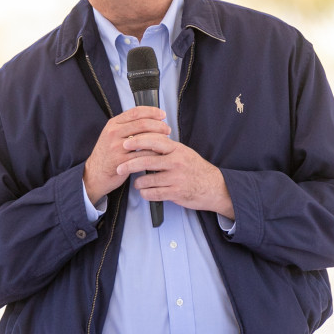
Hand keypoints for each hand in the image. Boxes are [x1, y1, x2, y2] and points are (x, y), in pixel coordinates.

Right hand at [82, 107, 171, 204]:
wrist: (94, 174)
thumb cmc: (107, 155)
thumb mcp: (112, 135)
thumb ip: (126, 126)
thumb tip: (149, 118)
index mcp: (113, 124)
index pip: (136, 111)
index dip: (152, 111)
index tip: (162, 114)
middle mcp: (114, 133)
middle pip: (142, 123)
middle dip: (159, 125)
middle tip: (167, 129)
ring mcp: (117, 147)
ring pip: (144, 138)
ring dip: (159, 139)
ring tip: (166, 141)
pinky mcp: (121, 161)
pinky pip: (143, 154)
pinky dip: (154, 153)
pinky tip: (160, 153)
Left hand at [115, 129, 234, 218]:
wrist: (214, 187)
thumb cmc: (196, 169)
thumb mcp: (183, 152)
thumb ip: (166, 147)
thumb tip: (146, 140)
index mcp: (177, 149)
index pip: (153, 141)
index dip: (137, 142)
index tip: (125, 143)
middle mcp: (176, 162)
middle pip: (146, 161)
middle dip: (129, 164)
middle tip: (119, 167)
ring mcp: (176, 178)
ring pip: (147, 179)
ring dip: (138, 182)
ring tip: (137, 183)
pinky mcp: (176, 193)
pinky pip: (153, 193)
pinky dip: (145, 193)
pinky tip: (145, 191)